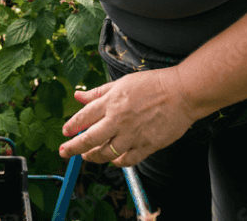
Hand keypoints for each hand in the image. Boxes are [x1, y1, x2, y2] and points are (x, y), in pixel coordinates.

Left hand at [59, 68, 198, 166]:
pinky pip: (126, 160)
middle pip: (88, 139)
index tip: (65, 132)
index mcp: (110, 102)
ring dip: (93, 156)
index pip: (83, 117)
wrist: (181, 93)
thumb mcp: (121, 83)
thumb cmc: (153, 85)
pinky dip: (116, 162)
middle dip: (73, 148)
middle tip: (64, 152)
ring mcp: (131, 135)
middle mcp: (118, 120)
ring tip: (87, 156)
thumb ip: (98, 92)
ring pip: (105, 153)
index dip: (71, 126)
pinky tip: (113, 159)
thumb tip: (78, 96)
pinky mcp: (146, 146)